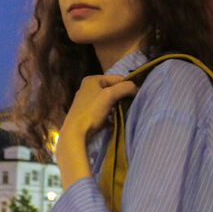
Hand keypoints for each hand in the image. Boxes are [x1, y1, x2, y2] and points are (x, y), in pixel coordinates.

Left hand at [56, 74, 136, 188]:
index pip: (117, 78)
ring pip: (109, 102)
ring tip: (123, 113)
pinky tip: (114, 123)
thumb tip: (136, 88)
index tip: (137, 95)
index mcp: (92, 80)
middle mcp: (88, 89)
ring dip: (117, 108)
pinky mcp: (89, 115)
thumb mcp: (110, 95)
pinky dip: (111, 117)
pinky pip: (104, 113)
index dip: (128, 86)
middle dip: (122, 98)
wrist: (75, 133)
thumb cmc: (91, 111)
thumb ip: (125, 88)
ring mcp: (88, 103)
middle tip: (131, 105)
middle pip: (113, 90)